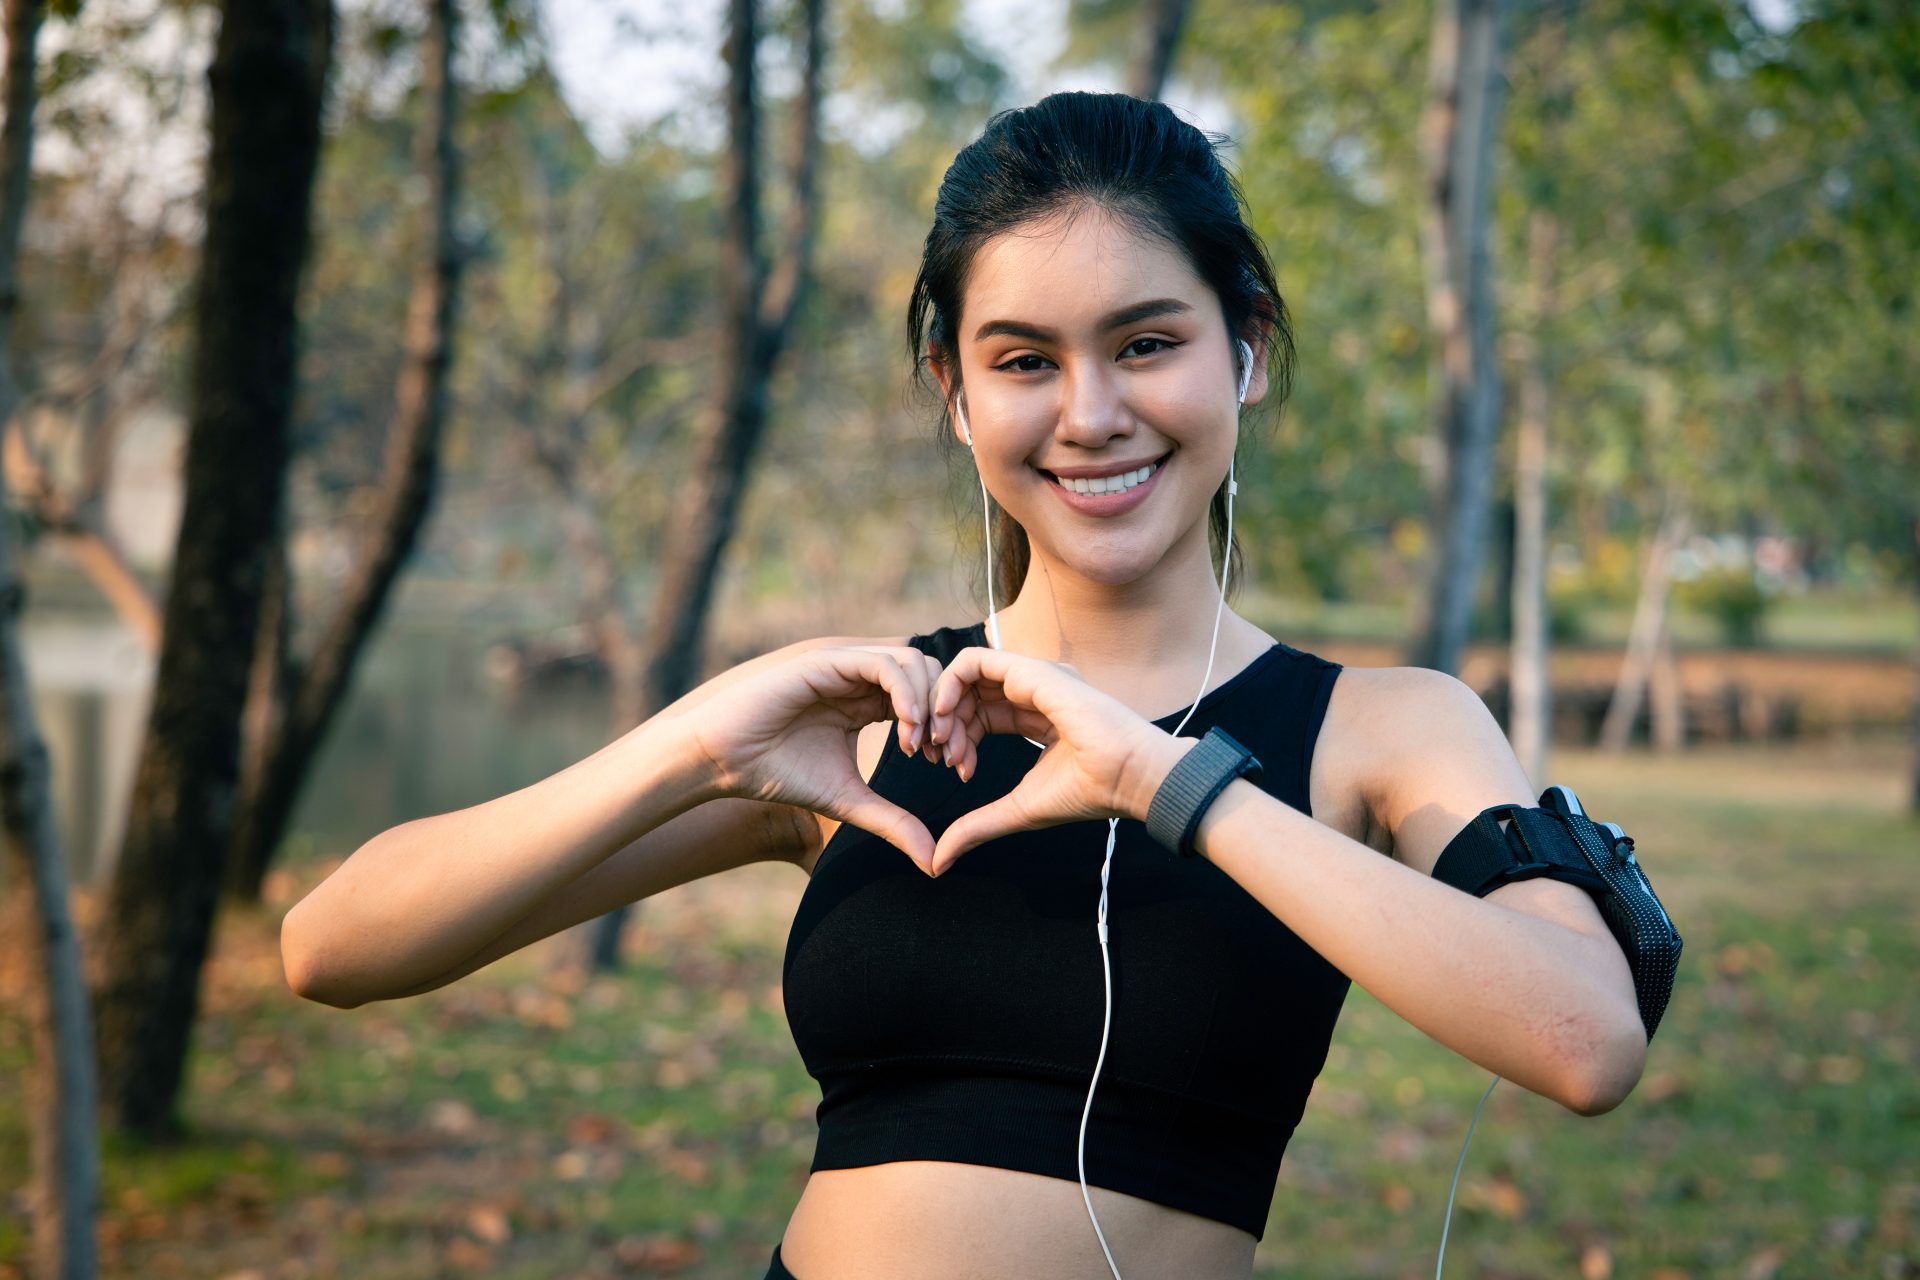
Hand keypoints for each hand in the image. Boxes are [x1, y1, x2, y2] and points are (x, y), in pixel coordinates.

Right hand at [686, 645, 948, 872]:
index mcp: (869, 703)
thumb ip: (893, 822)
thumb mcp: (850, 801)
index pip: (929, 699)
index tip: (953, 769)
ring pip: (913, 662)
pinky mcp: (828, 662)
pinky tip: (907, 729)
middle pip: (932, 674)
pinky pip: (883, 664)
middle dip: (949, 714)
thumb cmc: (780, 774)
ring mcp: (846, 667)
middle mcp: (862, 679)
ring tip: (922, 746)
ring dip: (930, 703)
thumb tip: (935, 862)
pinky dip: (905, 692)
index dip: (949, 730)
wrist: (726, 760)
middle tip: (946, 757)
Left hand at [924, 645, 1188, 874]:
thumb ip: (976, 827)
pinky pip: (975, 660)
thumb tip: (939, 861)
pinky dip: (950, 683)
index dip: (959, 737)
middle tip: (941, 757)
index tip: (955, 770)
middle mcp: (1033, 690)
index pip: (982, 714)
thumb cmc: (1087, 792)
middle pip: (971, 694)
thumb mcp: (1018, 810)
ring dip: (943, 704)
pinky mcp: (1030, 671)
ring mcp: (1032, 677)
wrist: (1127, 777)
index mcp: (1036, 715)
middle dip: (946, 724)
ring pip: (967, 674)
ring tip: (942, 740)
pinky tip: (943, 713)